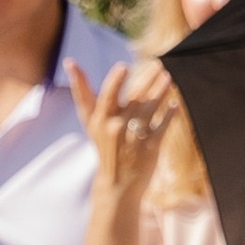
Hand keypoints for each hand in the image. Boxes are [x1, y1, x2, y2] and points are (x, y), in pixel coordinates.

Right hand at [66, 58, 174, 202]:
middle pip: (136, 98)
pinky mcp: (150, 148)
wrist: (117, 183)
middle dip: (149, 81)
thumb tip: (69, 61)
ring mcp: (134, 138)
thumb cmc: (103, 144)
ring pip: (151, 109)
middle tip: (161, 66)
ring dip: (162, 92)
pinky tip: (174, 103)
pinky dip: (170, 114)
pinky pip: (163, 125)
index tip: (123, 66)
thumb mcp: (90, 120)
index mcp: (101, 120)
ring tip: (168, 78)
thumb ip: (82, 91)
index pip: (107, 97)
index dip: (115, 82)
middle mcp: (116, 128)